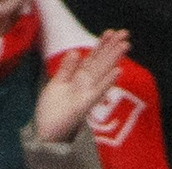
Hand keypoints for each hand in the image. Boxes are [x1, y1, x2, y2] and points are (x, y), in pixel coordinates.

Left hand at [33, 30, 128, 148]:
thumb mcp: (56, 84)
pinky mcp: (85, 106)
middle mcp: (85, 84)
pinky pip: (98, 91)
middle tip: (125, 34)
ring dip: (114, 60)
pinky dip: (107, 81)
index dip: (101, 44)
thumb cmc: (51, 111)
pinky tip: (117, 71)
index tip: (111, 32)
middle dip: (112, 48)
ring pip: (102, 73)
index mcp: (78, 78)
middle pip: (101, 62)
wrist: (46, 133)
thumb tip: (76, 51)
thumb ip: (66, 69)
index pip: (93, 58)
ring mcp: (87, 94)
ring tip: (125, 46)